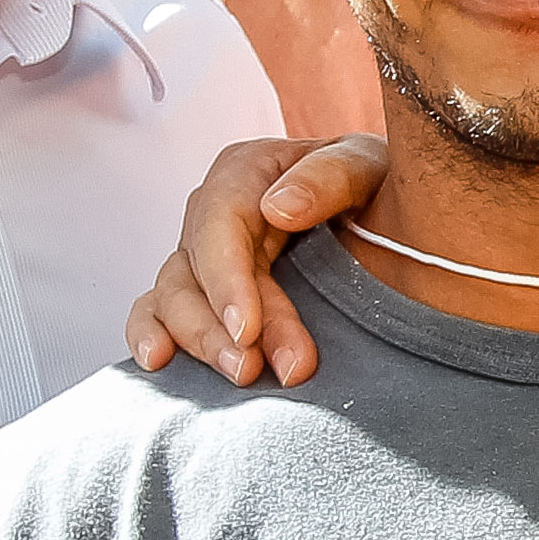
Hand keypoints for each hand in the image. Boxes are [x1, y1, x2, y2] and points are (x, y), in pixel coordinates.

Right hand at [126, 134, 393, 384]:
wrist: (386, 213)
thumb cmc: (376, 182)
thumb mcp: (366, 164)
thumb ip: (331, 176)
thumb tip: (277, 208)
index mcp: (246, 172)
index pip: (219, 223)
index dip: (226, 280)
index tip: (247, 330)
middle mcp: (213, 213)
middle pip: (193, 271)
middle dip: (219, 327)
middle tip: (255, 370)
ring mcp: (202, 256)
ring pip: (174, 298)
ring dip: (200, 342)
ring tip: (241, 375)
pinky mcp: (202, 293)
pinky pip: (160, 312)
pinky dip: (152, 334)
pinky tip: (159, 362)